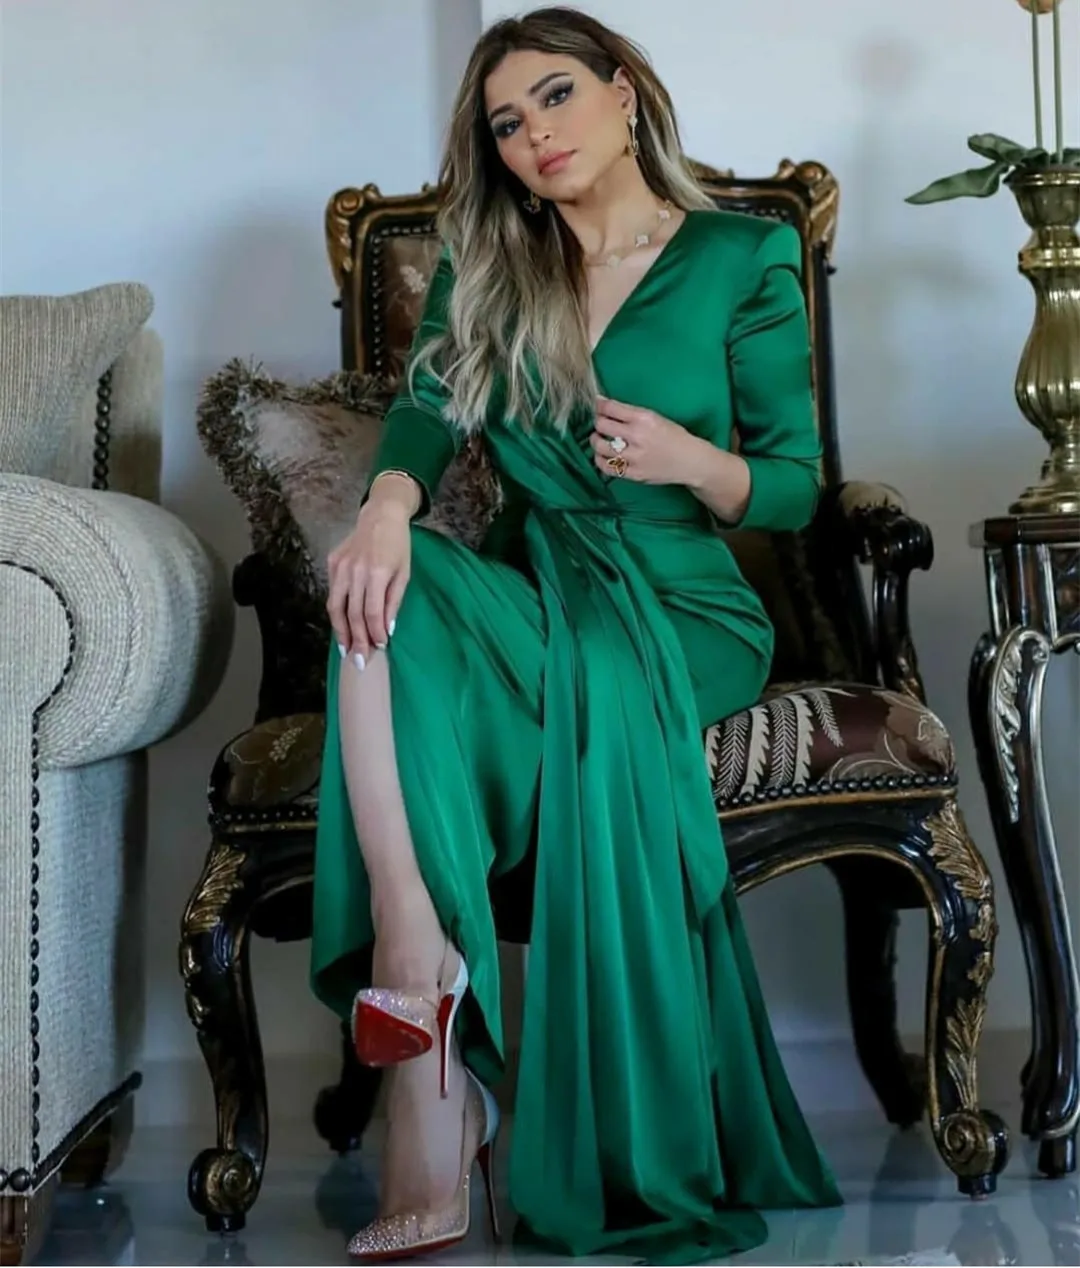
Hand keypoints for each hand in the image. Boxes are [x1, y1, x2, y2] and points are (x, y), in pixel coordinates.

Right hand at [326, 486, 412, 666]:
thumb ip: (394, 602)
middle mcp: (354, 571)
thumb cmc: (398, 546)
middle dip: (356, 640)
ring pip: (335, 606)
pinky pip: (333, 593)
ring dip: (340, 631)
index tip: (379, 648)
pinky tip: (342, 625)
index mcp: (376, 573)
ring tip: (345, 649)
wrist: (381, 515)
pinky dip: (337, 612)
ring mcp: (340, 567)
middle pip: (352, 613)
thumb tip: (387, 630)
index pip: (372, 612)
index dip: (374, 633)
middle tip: (359, 661)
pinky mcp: (332, 563)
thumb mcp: (404, 573)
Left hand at [590, 395, 704, 485]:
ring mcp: (635, 457)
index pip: (610, 408)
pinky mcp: (633, 473)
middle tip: (600, 424)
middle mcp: (638, 437)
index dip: (599, 406)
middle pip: (602, 425)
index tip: (597, 407)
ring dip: (596, 441)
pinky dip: (600, 460)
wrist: (690, 461)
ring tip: (599, 439)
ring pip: (601, 447)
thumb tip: (603, 404)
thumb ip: (630, 413)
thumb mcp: (655, 417)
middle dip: (598, 422)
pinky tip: (602, 456)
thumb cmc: (673, 437)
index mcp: (644, 418)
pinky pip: (607, 467)